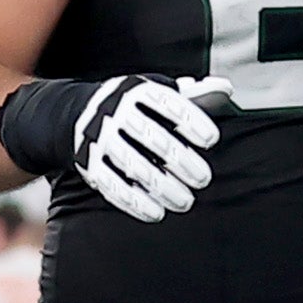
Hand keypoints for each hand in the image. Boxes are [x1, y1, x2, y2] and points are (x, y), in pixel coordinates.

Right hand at [9, 73, 220, 219]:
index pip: (168, 104)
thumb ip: (191, 96)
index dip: (191, 121)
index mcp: (137, 92)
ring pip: (135, 166)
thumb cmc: (133, 106)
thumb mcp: (157, 94)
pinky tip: (157, 213)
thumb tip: (225, 89)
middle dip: (181, 161)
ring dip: (163, 187)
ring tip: (186, 202)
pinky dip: (135, 202)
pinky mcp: (89, 164)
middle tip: (204, 179)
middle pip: (153, 139)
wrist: (77, 115)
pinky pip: (113, 186)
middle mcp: (116, 113)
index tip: (212, 139)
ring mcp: (100, 139)